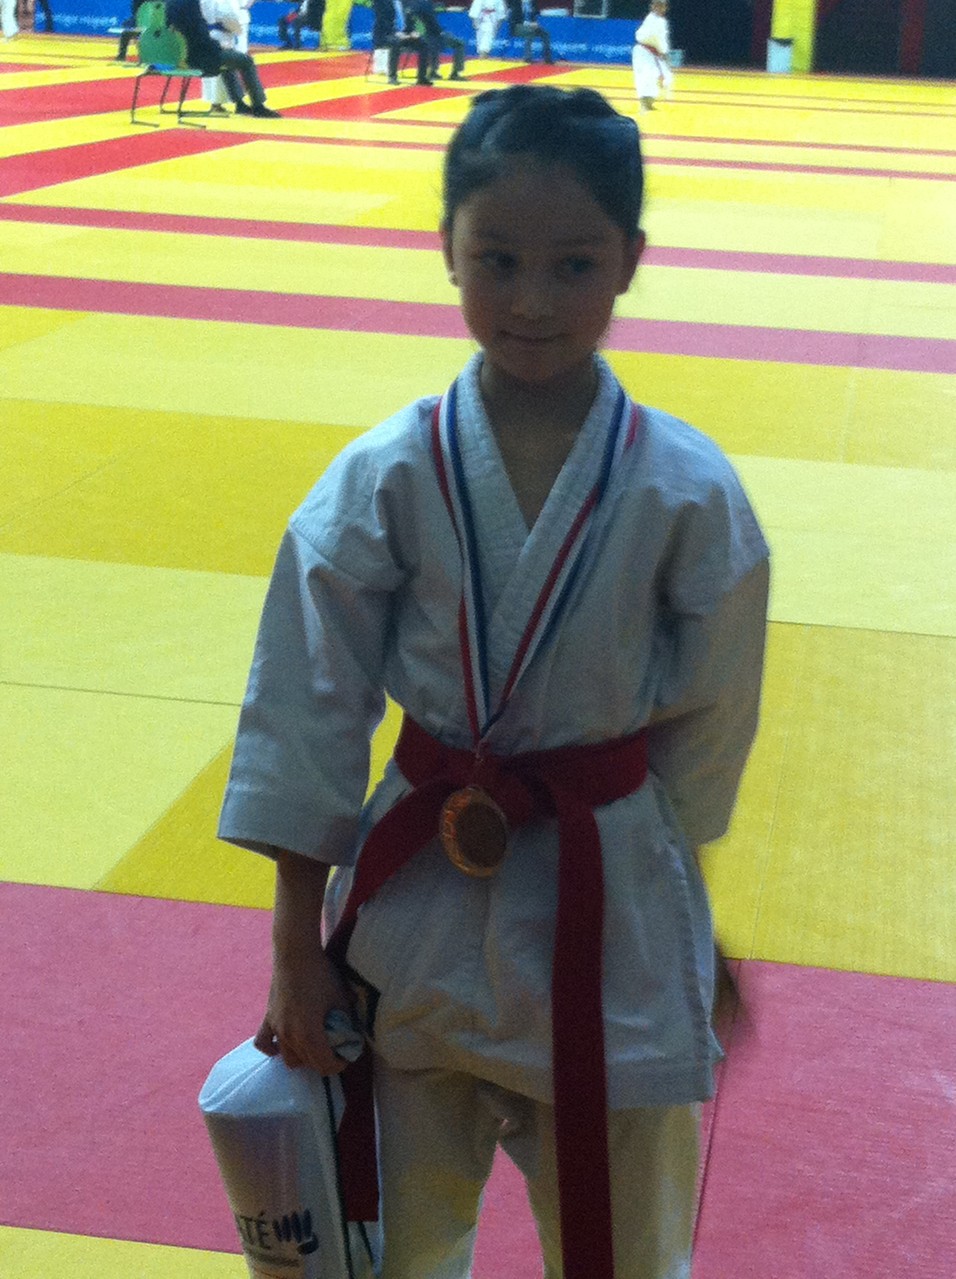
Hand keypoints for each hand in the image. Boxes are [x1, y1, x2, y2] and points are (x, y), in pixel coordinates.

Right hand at [254, 947, 352, 1075]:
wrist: (295, 953)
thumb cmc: (321, 974)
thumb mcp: (341, 998)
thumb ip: (347, 1021)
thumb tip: (353, 1034)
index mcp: (309, 1035)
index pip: (324, 1065)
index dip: (339, 1064)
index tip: (347, 1055)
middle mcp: (289, 1037)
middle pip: (307, 1064)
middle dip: (323, 1061)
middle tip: (335, 1049)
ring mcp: (276, 1028)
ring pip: (288, 1058)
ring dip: (303, 1057)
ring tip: (314, 1046)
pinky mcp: (267, 1018)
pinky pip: (264, 1043)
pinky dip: (273, 1048)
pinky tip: (285, 1043)